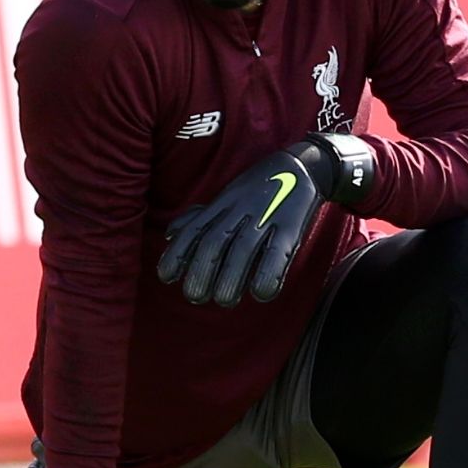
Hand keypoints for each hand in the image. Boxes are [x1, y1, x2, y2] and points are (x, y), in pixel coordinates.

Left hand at [158, 133, 374, 306]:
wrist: (301, 167)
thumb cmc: (257, 190)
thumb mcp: (225, 199)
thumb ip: (199, 217)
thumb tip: (168, 235)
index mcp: (222, 205)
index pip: (195, 230)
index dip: (178, 253)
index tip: (166, 277)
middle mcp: (239, 211)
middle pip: (215, 241)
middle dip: (202, 270)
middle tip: (195, 296)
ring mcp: (265, 217)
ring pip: (243, 248)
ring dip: (232, 276)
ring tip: (224, 300)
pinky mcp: (290, 226)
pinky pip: (278, 252)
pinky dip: (269, 273)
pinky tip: (261, 294)